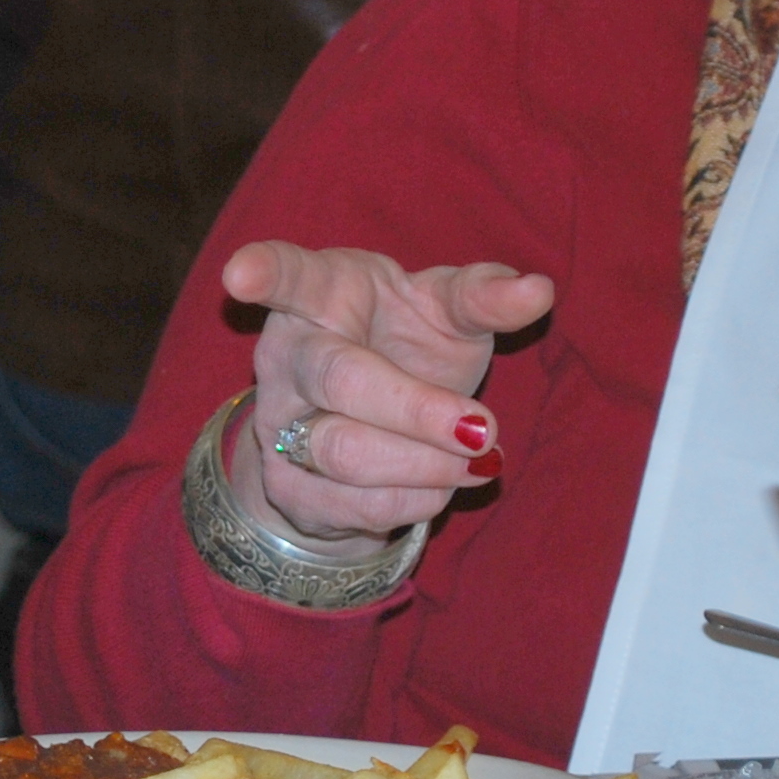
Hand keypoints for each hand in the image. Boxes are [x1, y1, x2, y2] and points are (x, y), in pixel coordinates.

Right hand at [215, 242, 552, 548]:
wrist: (365, 424)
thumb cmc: (406, 343)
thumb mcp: (445, 311)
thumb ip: (484, 296)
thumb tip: (537, 290)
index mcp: (321, 293)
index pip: (289, 274)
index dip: (264, 272)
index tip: (241, 273)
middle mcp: (286, 354)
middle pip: (341, 379)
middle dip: (419, 410)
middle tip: (485, 428)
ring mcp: (276, 422)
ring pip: (345, 452)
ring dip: (428, 463)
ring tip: (480, 457)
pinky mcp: (286, 486)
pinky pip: (353, 506)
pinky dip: (415, 499)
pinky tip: (443, 482)